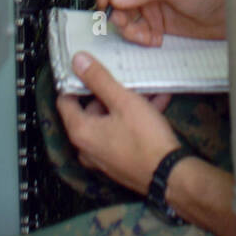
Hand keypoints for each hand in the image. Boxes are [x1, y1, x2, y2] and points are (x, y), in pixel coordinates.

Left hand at [57, 54, 179, 193]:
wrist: (170, 175)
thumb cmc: (144, 137)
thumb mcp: (123, 101)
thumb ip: (99, 79)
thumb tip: (77, 60)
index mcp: (81, 131)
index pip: (65, 101)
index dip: (76, 82)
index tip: (90, 67)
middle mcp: (87, 147)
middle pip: (90, 110)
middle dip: (110, 91)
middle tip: (125, 76)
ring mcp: (103, 157)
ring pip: (111, 121)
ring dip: (127, 103)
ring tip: (149, 87)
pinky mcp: (120, 162)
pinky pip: (122, 133)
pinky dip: (135, 118)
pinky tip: (158, 102)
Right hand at [93, 0, 225, 43]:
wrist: (225, 17)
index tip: (105, 1)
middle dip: (116, 12)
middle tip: (126, 23)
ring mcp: (147, 3)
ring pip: (121, 16)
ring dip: (128, 29)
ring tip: (144, 35)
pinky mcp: (152, 22)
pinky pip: (134, 31)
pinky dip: (140, 38)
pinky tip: (154, 39)